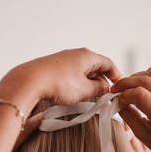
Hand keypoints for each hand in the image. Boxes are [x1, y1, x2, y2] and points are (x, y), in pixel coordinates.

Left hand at [0, 48, 122, 110]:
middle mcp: (75, 54)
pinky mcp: (52, 67)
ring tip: (91, 97)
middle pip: (95, 66)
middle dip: (102, 80)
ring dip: (89, 83)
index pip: (108, 63)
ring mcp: (63, 59)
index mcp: (87, 56)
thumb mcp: (85, 91)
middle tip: (106, 95)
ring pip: (82, 70)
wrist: (30, 81)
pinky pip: (71, 74)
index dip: (116, 75)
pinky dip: (77, 83)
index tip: (120, 86)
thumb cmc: (59, 84)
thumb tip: (105, 88)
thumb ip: (98, 89)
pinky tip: (75, 94)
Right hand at [111, 65, 150, 151]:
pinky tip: (147, 77)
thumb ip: (129, 116)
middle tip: (118, 88)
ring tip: (130, 84)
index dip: (124, 93)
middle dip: (127, 82)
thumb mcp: (144, 137)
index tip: (117, 97)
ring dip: (139, 75)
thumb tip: (117, 100)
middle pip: (146, 81)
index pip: (139, 95)